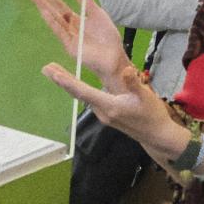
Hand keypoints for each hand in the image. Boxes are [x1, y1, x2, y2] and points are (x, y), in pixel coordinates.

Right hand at [29, 0, 130, 85]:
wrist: (114, 55)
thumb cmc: (108, 37)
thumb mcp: (98, 14)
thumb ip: (86, 1)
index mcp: (76, 20)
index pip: (60, 6)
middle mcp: (70, 28)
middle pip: (53, 11)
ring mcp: (68, 37)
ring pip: (53, 19)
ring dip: (43, 7)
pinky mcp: (70, 46)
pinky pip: (59, 32)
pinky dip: (52, 22)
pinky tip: (44, 12)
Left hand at [30, 0, 184, 153]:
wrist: (157, 135)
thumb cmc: (152, 115)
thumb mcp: (145, 96)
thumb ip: (134, 83)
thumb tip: (126, 70)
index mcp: (109, 106)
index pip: (84, 92)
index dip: (68, 82)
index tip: (53, 72)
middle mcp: (102, 112)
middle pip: (78, 94)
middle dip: (61, 81)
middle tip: (45, 68)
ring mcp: (103, 115)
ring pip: (83, 97)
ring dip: (69, 84)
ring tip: (56, 71)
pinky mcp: (107, 115)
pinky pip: (89, 100)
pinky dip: (79, 90)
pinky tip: (74, 83)